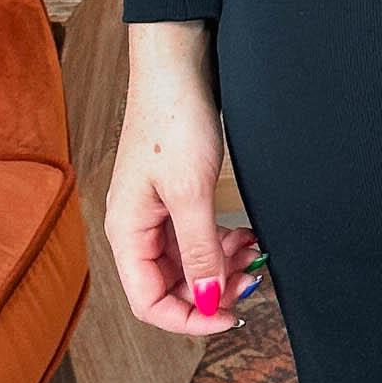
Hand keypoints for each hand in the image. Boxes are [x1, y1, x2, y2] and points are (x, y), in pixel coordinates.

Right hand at [108, 22, 261, 338]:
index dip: (188, 318)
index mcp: (126, 232)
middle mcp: (136, 227)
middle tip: (251, 281)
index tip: (229, 316)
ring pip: (189, 262)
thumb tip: (206, 299)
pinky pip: (197, 237)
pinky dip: (222, 243)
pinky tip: (247, 237)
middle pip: (170, 285)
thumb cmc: (172, 118)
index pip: (148, 301)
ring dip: (221, 266)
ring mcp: (155, 212)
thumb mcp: (191, 192)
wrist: (178, 64)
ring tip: (254, 254)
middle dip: (212, 289)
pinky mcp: (175, 195)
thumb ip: (200, 250)